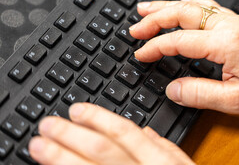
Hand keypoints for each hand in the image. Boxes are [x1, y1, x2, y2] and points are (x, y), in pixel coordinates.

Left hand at [29, 103, 193, 164]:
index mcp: (160, 162)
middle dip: (71, 136)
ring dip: (60, 159)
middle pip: (101, 151)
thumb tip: (145, 132)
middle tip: (48, 125)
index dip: (98, 119)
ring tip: (39, 146)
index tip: (76, 110)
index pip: (125, 133)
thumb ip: (167, 148)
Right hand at [130, 0, 238, 114]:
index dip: (154, 47)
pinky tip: (179, 7)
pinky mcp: (237, 21)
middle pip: (181, 13)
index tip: (140, 54)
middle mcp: (227, 25)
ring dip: (167, 7)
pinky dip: (186, 5)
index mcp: (225, 43)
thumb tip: (173, 90)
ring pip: (192, 5)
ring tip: (146, 9)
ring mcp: (232, 20)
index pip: (178, 41)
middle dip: (154, 18)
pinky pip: (205, 6)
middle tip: (134, 26)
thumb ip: (201, 94)